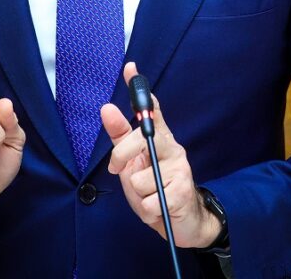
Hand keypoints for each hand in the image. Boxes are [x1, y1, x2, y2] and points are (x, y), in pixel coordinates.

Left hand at [101, 62, 222, 247]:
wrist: (182, 222)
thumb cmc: (154, 189)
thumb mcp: (131, 164)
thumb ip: (120, 137)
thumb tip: (107, 107)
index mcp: (160, 138)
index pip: (150, 109)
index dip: (139, 89)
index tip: (130, 68)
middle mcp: (173, 147)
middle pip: (139, 139)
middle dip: (122, 158)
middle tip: (120, 171)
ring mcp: (180, 168)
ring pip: (139, 179)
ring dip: (138, 195)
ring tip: (150, 196)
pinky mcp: (183, 190)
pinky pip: (149, 201)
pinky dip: (148, 210)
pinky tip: (158, 207)